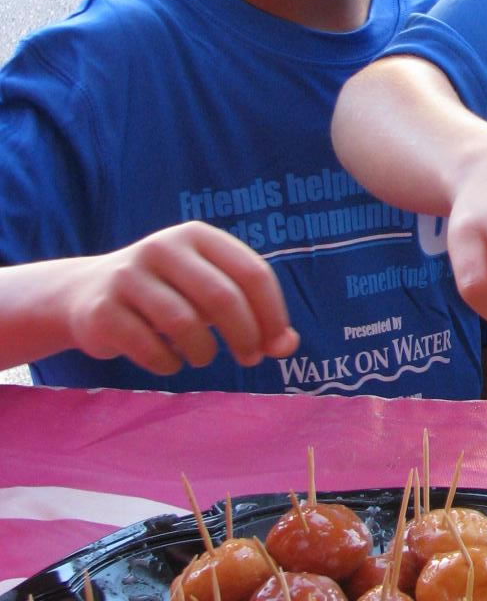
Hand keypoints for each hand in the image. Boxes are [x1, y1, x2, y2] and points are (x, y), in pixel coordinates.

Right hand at [62, 223, 298, 375]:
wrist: (85, 294)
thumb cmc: (167, 293)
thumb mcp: (209, 291)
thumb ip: (253, 313)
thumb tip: (287, 346)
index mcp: (197, 235)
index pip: (253, 272)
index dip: (273, 314)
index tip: (278, 345)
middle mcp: (163, 247)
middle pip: (223, 297)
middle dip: (246, 336)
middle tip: (251, 358)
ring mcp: (128, 276)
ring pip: (186, 325)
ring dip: (205, 352)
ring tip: (203, 356)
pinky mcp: (103, 310)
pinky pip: (150, 349)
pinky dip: (169, 364)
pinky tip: (170, 360)